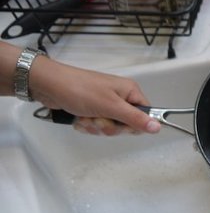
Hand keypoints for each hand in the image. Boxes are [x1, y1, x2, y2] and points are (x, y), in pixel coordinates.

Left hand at [28, 56, 160, 135]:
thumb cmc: (81, 91)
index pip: (145, 114)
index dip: (135, 124)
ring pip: (110, 127)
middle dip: (110, 126)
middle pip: (126, 124)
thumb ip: (135, 118)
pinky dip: (87, 125)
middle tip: (98, 118)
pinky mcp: (92, 110)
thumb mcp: (111, 106)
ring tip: (85, 117)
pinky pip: (97, 126)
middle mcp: (120, 98)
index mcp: (129, 91)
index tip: (122, 124)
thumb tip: (158, 127)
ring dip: (96, 127)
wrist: (49, 85)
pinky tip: (78, 118)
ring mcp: (105, 104)